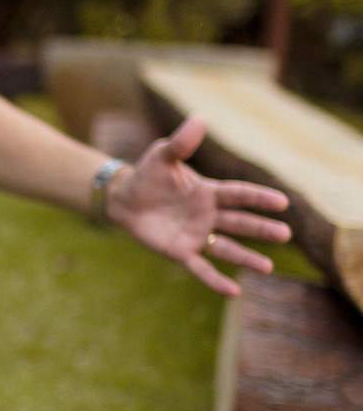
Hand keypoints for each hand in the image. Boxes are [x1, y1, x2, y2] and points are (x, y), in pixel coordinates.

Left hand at [106, 115, 290, 296]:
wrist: (124, 199)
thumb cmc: (147, 175)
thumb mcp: (161, 156)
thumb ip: (180, 143)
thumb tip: (199, 118)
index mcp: (208, 192)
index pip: (238, 195)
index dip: (259, 198)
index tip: (282, 202)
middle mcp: (208, 215)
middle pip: (240, 222)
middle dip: (261, 229)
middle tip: (286, 234)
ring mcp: (197, 235)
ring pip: (227, 248)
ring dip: (246, 257)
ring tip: (267, 267)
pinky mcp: (181, 252)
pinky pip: (201, 268)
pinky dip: (216, 280)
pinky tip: (234, 292)